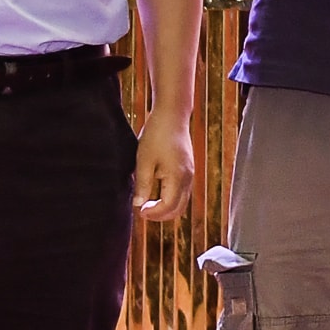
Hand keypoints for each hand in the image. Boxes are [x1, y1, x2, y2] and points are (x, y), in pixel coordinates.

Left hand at [133, 112, 198, 227]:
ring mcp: (190, 173)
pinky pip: (182, 191)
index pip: (168, 207)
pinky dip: (171, 198)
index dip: (153, 213)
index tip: (139, 210)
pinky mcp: (188, 168)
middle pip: (178, 209)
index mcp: (177, 178)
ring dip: (166, 207)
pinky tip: (157, 193)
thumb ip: (143, 184)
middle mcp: (188, 178)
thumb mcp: (144, 160)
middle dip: (161, 215)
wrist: (172, 115)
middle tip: (143, 212)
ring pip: (181, 201)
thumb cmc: (156, 135)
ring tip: (148, 204)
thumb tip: (139, 204)